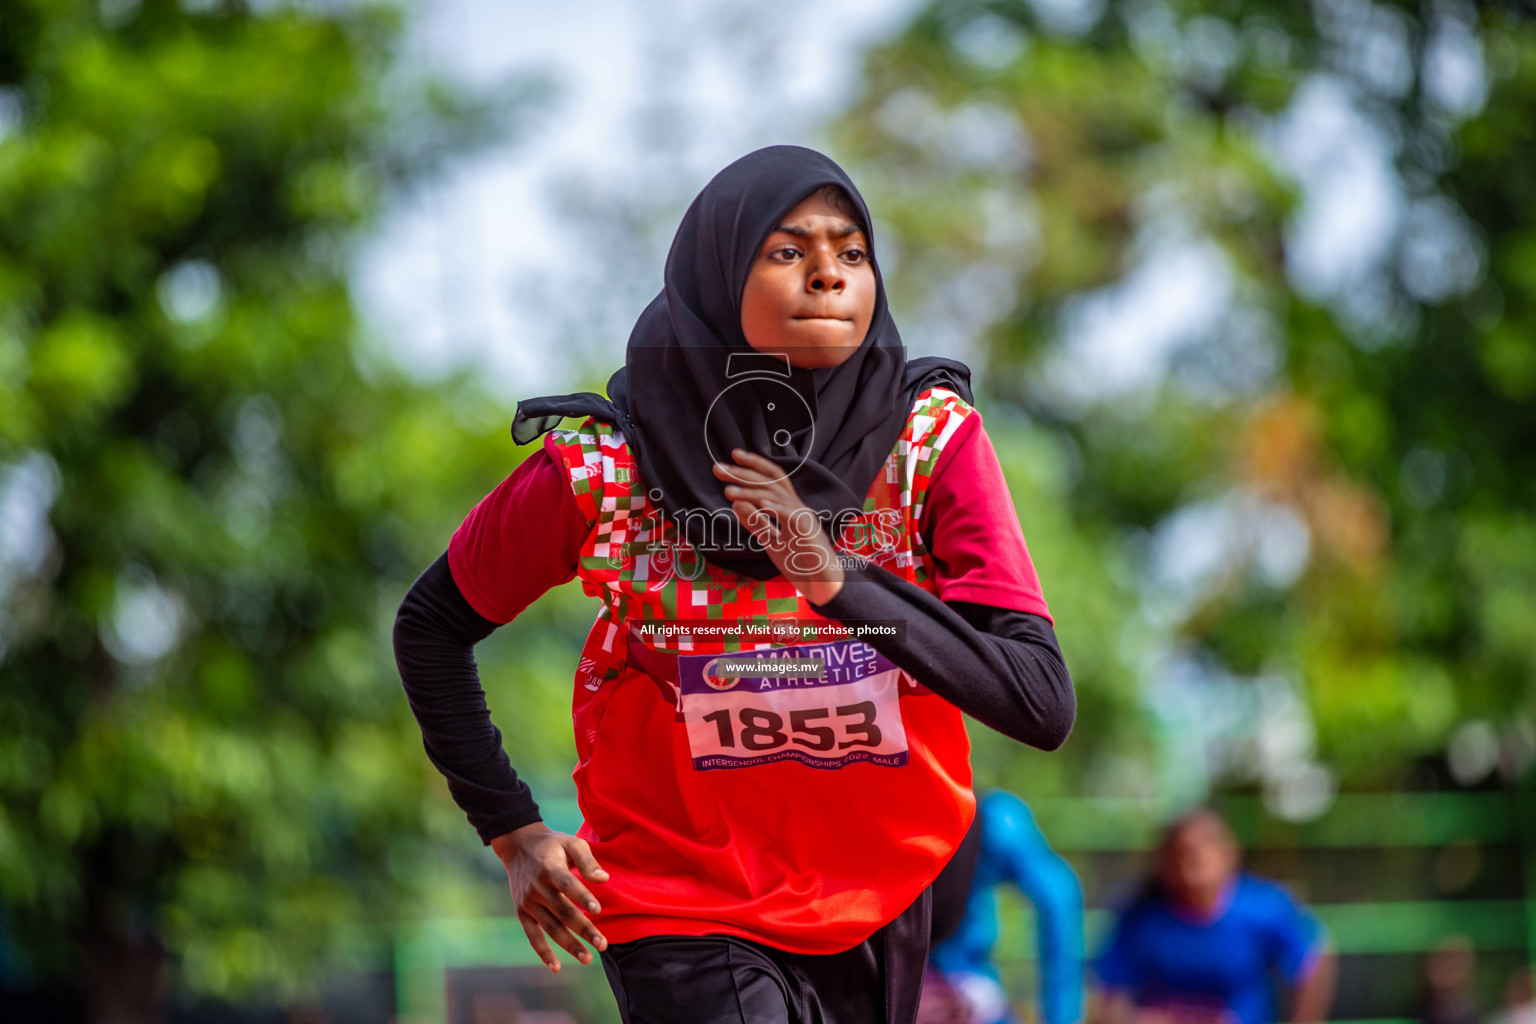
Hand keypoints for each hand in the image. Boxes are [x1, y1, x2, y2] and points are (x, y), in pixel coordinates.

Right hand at [490, 821, 609, 971]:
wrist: (518, 845)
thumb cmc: (553, 845)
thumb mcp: (571, 843)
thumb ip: (588, 861)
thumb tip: (604, 879)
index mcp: (550, 868)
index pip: (568, 885)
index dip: (582, 898)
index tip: (598, 910)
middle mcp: (537, 887)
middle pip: (563, 912)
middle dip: (583, 930)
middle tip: (603, 945)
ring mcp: (528, 902)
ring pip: (550, 927)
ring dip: (569, 945)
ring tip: (588, 959)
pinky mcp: (522, 912)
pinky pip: (532, 935)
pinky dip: (543, 952)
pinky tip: (556, 968)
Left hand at [712, 448, 846, 603]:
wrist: (825, 584)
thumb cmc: (801, 562)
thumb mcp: (771, 541)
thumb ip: (755, 523)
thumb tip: (735, 503)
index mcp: (789, 508)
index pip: (772, 478)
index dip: (754, 464)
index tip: (733, 455)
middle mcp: (797, 508)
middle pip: (771, 481)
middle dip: (743, 472)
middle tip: (718, 468)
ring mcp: (804, 519)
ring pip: (778, 497)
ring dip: (751, 491)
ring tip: (728, 491)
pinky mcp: (809, 534)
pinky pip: (792, 517)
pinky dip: (776, 509)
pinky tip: (760, 504)